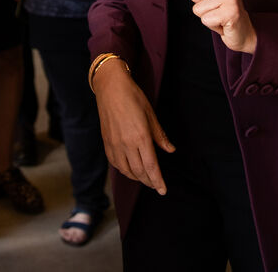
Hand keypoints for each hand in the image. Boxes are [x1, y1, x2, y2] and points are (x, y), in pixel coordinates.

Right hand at [93, 63, 174, 194]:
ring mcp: (114, 144)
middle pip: (139, 171)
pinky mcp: (106, 143)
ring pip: (126, 170)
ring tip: (145, 179)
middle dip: (149, 181)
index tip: (163, 190)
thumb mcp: (151, 114)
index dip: (158, 181)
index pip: (151, 166)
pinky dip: (124, 170)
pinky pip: (115, 163)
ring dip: (137, 178)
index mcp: (140, 137)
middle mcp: (126, 144)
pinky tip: (130, 170)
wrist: (110, 88)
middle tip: (156, 185)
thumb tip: (170, 150)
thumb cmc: (133, 97)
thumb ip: (160, 136)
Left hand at [183, 0, 256, 54]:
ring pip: (197, 8)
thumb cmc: (223, 9)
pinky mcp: (231, 12)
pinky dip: (212, 25)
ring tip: (219, 15)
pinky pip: (205, 19)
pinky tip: (223, 22)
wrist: (242, 28)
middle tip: (216, 8)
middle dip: (201, 5)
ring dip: (206, 16)